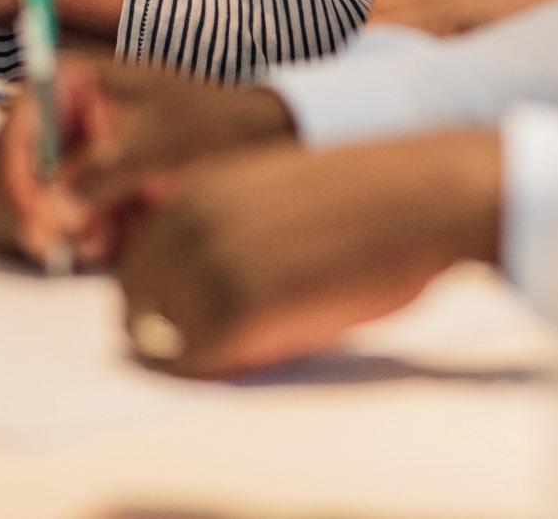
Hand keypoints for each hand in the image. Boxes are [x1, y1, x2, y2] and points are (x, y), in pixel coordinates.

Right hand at [0, 55, 297, 268]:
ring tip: (102, 236)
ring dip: (43, 231)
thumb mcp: (159, 144)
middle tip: (61, 246)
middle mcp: (41, 119)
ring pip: (4, 209)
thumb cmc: (206, 127)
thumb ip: (104, 175)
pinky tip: (106, 239)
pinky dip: (60, 243)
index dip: (17, 183)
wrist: (243, 145)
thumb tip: (52, 213)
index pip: (11, 133)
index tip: (41, 227)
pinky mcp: (59, 196)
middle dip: (25, 214)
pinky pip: (34, 230)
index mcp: (59, 82)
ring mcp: (46, 159)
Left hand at [112, 130, 503, 378]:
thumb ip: (225, 228)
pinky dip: (210, 369)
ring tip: (236, 348)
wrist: (420, 197)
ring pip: (160, 329)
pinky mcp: (238, 308)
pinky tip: (251, 356)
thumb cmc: (366, 199)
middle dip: (158, 324)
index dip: (155, 292)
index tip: (175, 316)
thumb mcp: (274, 193)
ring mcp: (209, 263)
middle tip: (192, 348)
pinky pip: (197, 357)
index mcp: (198, 188)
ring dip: (188, 347)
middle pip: (137, 293)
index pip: (141, 254)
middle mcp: (190, 221)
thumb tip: (188, 288)